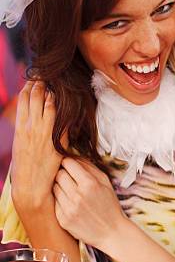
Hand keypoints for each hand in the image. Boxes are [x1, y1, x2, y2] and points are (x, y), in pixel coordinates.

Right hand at [11, 81, 62, 215]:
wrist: (31, 187)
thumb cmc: (25, 168)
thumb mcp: (21, 144)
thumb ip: (26, 129)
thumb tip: (30, 117)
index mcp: (20, 127)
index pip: (23, 99)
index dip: (29, 86)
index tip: (34, 78)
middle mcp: (31, 127)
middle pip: (35, 97)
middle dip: (40, 83)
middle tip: (46, 74)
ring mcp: (44, 133)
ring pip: (48, 104)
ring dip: (52, 91)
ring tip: (55, 83)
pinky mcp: (56, 140)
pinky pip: (62, 119)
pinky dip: (63, 107)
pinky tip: (66, 99)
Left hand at [54, 158, 125, 249]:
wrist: (111, 232)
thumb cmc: (110, 205)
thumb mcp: (106, 182)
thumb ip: (90, 167)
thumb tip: (74, 156)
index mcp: (89, 184)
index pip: (68, 164)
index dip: (67, 162)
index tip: (69, 165)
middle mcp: (77, 196)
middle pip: (59, 175)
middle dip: (62, 173)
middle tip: (69, 177)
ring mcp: (69, 209)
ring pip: (54, 188)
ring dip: (60, 187)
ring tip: (70, 191)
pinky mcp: (63, 220)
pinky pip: (54, 203)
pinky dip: (60, 200)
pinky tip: (69, 202)